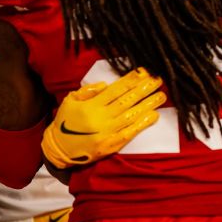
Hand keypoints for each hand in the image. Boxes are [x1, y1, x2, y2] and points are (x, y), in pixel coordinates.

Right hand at [42, 69, 165, 168]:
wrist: (60, 149)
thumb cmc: (65, 122)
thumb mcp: (70, 101)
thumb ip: (87, 91)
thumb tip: (105, 85)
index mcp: (92, 105)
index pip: (116, 89)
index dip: (131, 80)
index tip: (144, 72)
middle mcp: (102, 118)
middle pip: (128, 100)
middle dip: (144, 89)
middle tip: (158, 80)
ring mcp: (108, 132)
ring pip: (132, 115)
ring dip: (149, 104)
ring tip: (161, 95)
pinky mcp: (112, 145)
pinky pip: (131, 132)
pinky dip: (143, 124)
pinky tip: (154, 115)